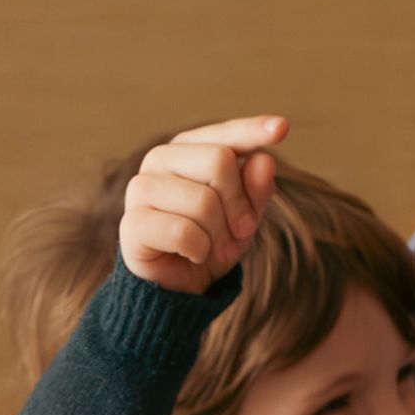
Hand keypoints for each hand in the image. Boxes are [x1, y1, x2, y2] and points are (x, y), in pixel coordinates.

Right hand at [120, 116, 288, 293]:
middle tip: (239, 232)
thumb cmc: (211, 242)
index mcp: (186, 148)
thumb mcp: (244, 216)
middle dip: (238, 205)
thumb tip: (265, 160)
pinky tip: (193, 255)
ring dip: (220, 235)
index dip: (253, 130)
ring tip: (216, 248)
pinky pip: (183, 232)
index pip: (225, 134)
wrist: (178, 286)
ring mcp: (141, 189)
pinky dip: (199, 250)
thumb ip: (256, 188)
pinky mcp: (132, 224)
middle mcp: (159, 159)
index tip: (282, 128)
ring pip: (203, 201)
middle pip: (219, 162)